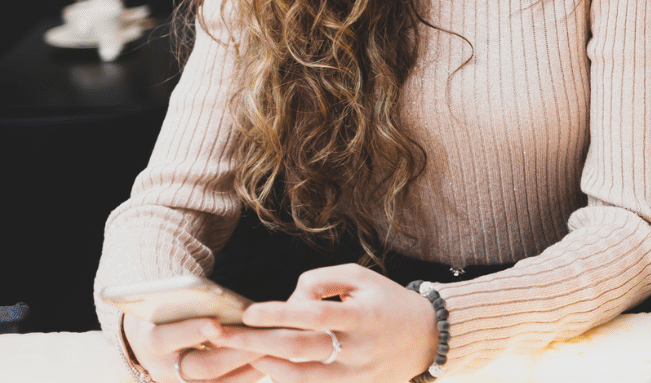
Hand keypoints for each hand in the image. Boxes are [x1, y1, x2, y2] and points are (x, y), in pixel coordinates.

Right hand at [121, 314, 263, 382]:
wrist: (155, 343)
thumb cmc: (171, 314)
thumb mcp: (171, 306)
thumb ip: (191, 303)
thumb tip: (221, 298)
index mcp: (152, 341)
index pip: (167, 338)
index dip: (192, 331)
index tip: (215, 322)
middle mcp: (162, 369)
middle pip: (202, 366)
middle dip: (235, 353)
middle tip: (262, 341)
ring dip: (248, 369)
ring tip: (272, 352)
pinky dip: (247, 376)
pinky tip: (269, 363)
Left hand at [210, 263, 438, 382]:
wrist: (427, 337)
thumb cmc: (386, 301)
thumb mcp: (360, 278)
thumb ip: (321, 280)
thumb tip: (288, 299)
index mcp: (361, 316)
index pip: (314, 315)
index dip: (279, 313)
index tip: (248, 312)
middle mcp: (358, 349)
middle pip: (298, 349)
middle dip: (256, 343)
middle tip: (223, 337)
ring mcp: (356, 375)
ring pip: (300, 377)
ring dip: (266, 366)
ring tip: (241, 354)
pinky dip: (287, 379)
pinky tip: (268, 367)